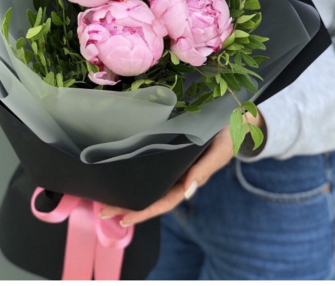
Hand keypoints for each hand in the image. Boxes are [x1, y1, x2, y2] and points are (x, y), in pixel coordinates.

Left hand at [99, 111, 264, 226]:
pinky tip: (118, 167)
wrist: (232, 116)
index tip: (123, 218)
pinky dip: (133, 167)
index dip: (145, 211)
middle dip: (128, 204)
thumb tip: (188, 192)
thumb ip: (205, 170)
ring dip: (127, 187)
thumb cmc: (227, 135)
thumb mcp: (220, 152)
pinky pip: (148, 160)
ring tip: (104, 194)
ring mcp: (170, 161)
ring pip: (147, 179)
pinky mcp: (166, 145)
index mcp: (188, 178)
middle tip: (102, 210)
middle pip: (150, 193)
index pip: (164, 201)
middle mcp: (176, 173)